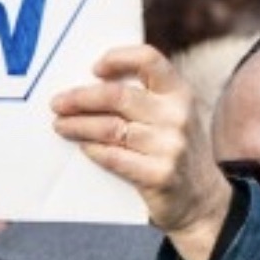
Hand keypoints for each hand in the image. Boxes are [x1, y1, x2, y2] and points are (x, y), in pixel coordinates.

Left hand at [52, 45, 232, 259]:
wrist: (202, 201)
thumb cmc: (173, 150)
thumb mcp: (171, 115)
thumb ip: (143, 98)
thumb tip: (88, 86)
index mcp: (179, 92)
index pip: (149, 59)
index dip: (118, 58)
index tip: (94, 69)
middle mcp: (178, 115)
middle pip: (117, 96)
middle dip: (80, 98)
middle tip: (58, 103)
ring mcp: (171, 146)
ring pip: (110, 128)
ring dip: (78, 126)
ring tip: (61, 125)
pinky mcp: (160, 175)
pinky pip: (114, 156)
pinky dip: (93, 150)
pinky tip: (83, 146)